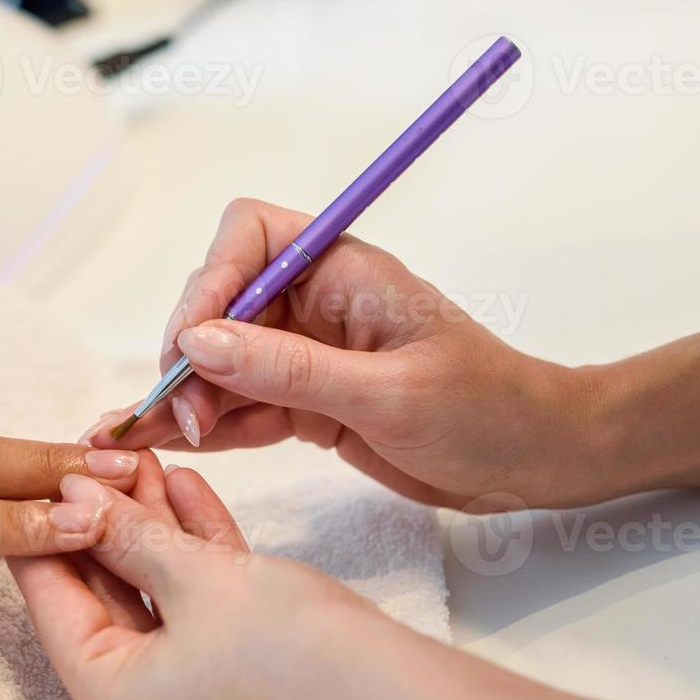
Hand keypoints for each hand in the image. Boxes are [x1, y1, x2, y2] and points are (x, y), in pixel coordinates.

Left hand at [12, 461, 699, 699]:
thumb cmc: (304, 653)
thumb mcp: (198, 578)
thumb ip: (125, 534)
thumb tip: (70, 499)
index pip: (50, 602)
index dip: (41, 528)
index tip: (33, 472)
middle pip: (101, 599)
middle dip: (105, 518)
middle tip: (98, 455)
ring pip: (152, 600)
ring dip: (150, 530)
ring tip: (142, 458)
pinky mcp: (230, 692)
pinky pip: (193, 616)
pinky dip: (190, 559)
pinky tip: (184, 490)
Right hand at [86, 200, 599, 508]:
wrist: (538, 461)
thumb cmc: (488, 410)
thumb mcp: (387, 392)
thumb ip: (288, 369)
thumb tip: (199, 344)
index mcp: (342, 269)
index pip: (248, 238)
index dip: (209, 283)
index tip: (190, 347)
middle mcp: (315, 301)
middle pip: (220, 304)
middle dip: (191, 354)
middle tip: (183, 414)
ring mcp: (308, 352)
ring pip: (223, 360)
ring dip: (190, 396)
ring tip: (161, 440)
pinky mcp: (308, 401)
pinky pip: (244, 404)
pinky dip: (213, 425)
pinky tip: (179, 448)